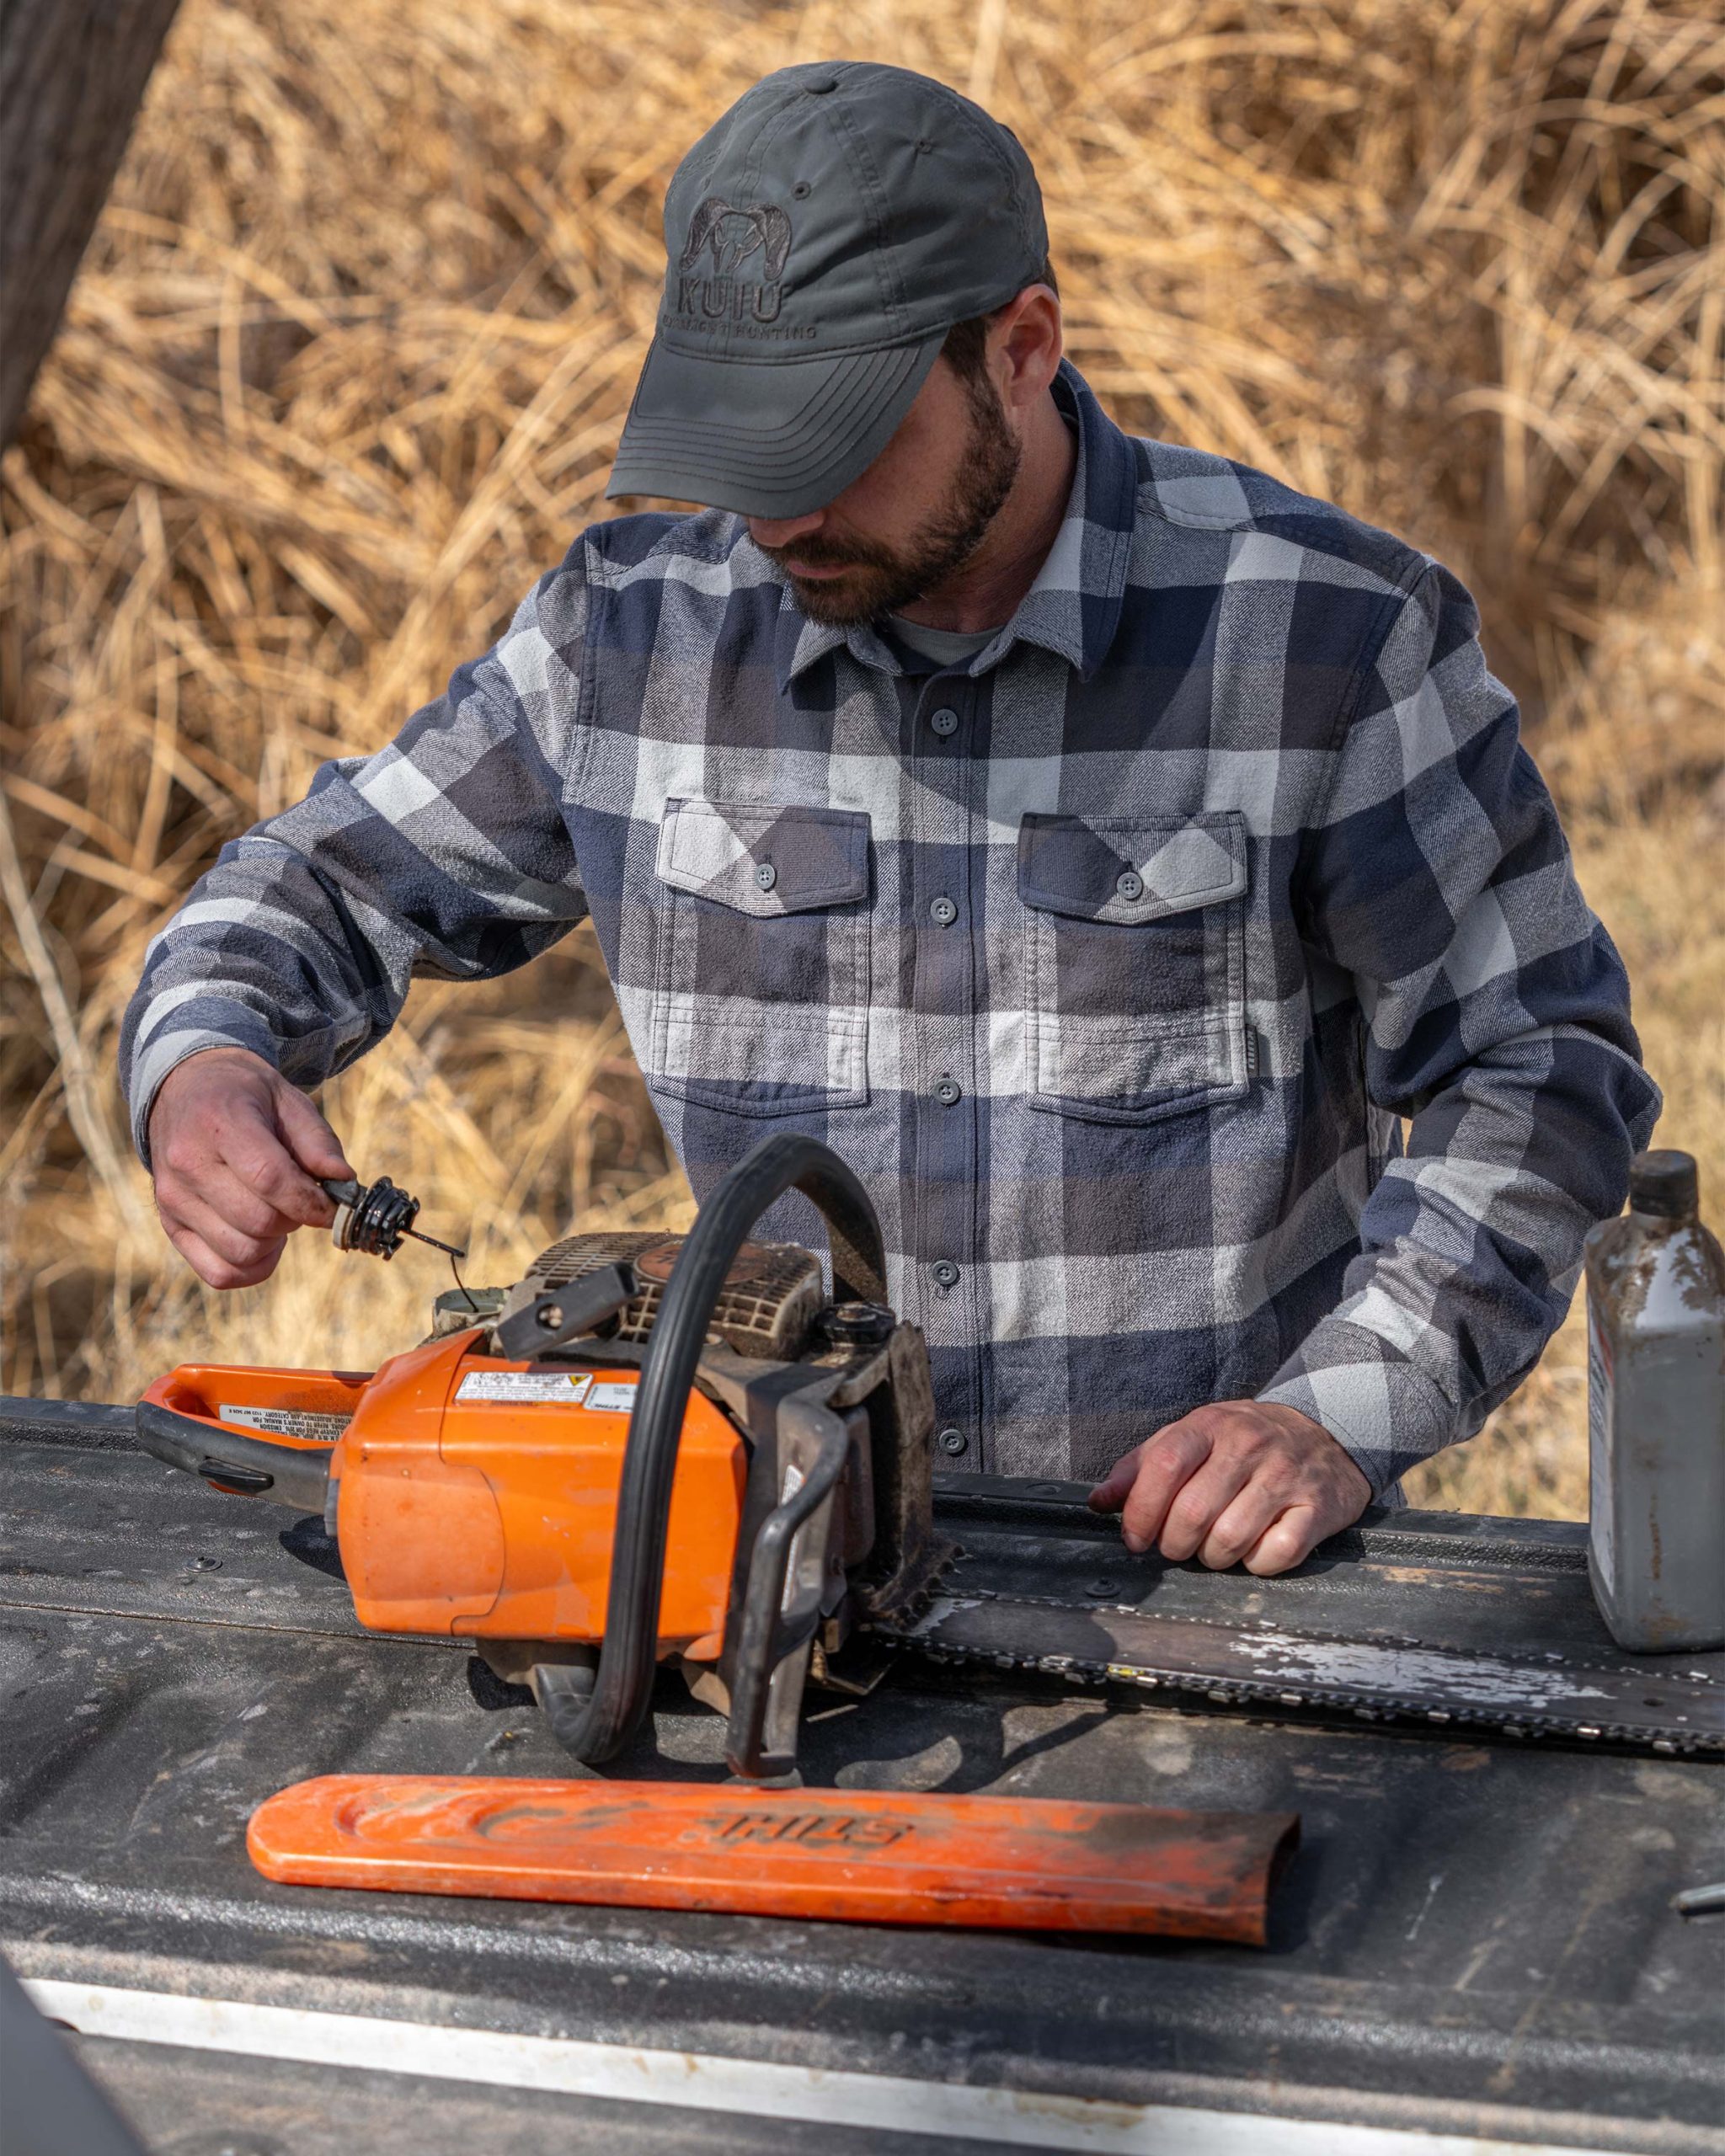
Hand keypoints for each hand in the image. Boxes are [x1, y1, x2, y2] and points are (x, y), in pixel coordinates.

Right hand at [148, 1047, 352, 1288]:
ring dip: (274, 1243)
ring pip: (241, 1253)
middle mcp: (187, 1163)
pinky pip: (218, 1273)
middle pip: (258, 1222)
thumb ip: (318, 1142)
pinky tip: (260, 1239)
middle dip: (295, 1218)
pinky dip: (251, 1267)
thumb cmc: (245, 1097)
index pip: (269, 1178)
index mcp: (219, 1123)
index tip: (334, 1205)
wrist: (184, 1092)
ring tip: (277, 1213)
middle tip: (301, 1200)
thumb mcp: (288, 1099)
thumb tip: (345, 1184)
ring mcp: (173, 1199)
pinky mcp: (170, 1225)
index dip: (310, 1201)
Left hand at [1087, 1400, 1371, 1575]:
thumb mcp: (1192, 1438)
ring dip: (1213, 1558)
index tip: (1134, 1539)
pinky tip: (1254, 1550)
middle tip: (1177, 1547)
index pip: (1163, 1466)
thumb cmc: (1243, 1444)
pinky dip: (1257, 1564)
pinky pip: (1276, 1553)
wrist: (1325, 1435)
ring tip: (1214, 1547)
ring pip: (1231, 1539)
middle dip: (1174, 1545)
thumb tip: (1098, 1502)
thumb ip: (1142, 1467)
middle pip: (1193, 1512)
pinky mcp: (1319, 1506)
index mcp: (1210, 1425)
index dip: (1140, 1512)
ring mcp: (1287, 1475)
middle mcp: (1250, 1445)